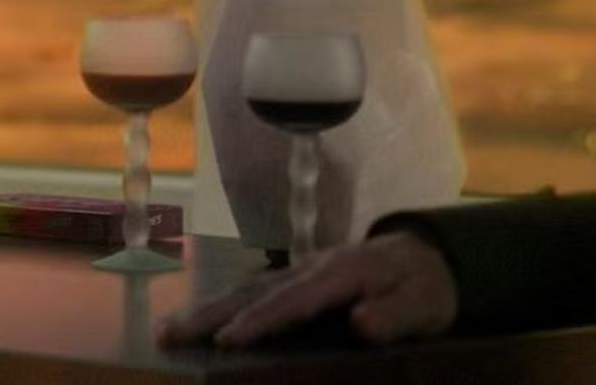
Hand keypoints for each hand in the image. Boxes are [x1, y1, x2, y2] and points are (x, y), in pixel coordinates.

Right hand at [156, 232, 457, 348]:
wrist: (429, 256)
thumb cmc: (426, 287)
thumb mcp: (425, 306)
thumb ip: (396, 315)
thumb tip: (359, 322)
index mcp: (343, 273)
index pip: (295, 300)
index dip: (260, 320)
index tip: (227, 339)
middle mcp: (313, 267)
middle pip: (255, 290)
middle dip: (210, 313)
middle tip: (168, 333)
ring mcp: (301, 271)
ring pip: (246, 289)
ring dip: (205, 309)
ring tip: (166, 328)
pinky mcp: (296, 280)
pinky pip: (253, 292)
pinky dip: (221, 305)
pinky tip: (197, 321)